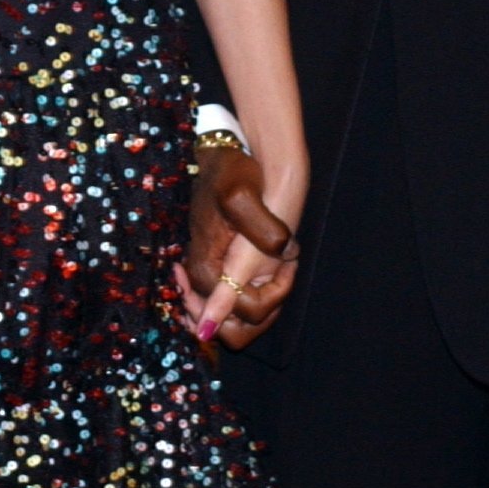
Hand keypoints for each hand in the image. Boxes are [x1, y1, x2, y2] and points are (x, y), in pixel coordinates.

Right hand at [176, 148, 302, 349]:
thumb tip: (280, 256)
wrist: (225, 155)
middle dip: (265, 308)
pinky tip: (273, 262)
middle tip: (282, 265)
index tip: (285, 259)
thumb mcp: (244, 195)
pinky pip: (236, 303)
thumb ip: (260, 234)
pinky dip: (258, 294)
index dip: (272, 296)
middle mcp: (203, 279)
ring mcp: (209, 275)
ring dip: (264, 301)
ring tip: (280, 260)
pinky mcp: (217, 268)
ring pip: (237, 323)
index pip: (241, 315)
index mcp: (207, 268)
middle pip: (232, 332)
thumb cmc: (235, 173)